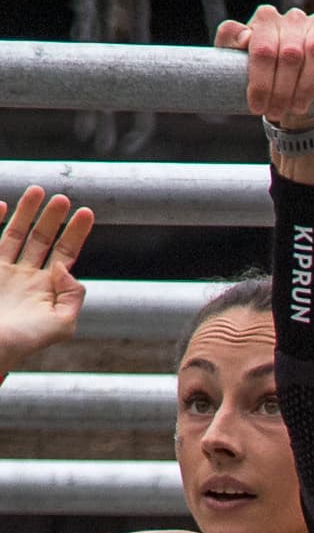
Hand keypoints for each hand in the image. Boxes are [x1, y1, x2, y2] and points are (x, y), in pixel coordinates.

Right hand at [0, 185, 92, 373]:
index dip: (76, 233)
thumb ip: (73, 297)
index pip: (66, 254)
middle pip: (42, 239)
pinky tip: (1, 204)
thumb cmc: (23, 342)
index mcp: (47, 290)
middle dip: (53, 218)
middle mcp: (26, 277)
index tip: (86, 212)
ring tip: (38, 190)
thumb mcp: (61, 325)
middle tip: (63, 198)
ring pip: (16, 234)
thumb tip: (66, 267)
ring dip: (27, 211)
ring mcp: (3, 271)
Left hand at [217, 5, 313, 136]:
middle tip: (276, 113)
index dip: (260, 82)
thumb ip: (230, 41)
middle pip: (289, 54)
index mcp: (265, 19)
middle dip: (282, 90)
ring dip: (306, 85)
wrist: (293, 84)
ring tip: (297, 107)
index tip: (257, 107)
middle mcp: (292, 17)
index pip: (263, 49)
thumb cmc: (263, 72)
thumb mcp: (236, 58)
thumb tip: (245, 37)